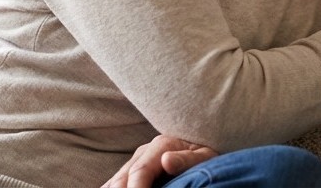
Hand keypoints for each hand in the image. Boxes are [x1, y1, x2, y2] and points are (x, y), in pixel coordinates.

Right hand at [101, 135, 217, 187]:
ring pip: (114, 181)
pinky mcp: (132, 168)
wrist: (201, 139)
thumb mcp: (204, 155)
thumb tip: (166, 161)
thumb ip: (186, 159)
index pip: (139, 173)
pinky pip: (115, 181)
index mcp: (160, 146)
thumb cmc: (206, 149)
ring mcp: (136, 159)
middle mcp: (143, 152)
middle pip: (121, 179)